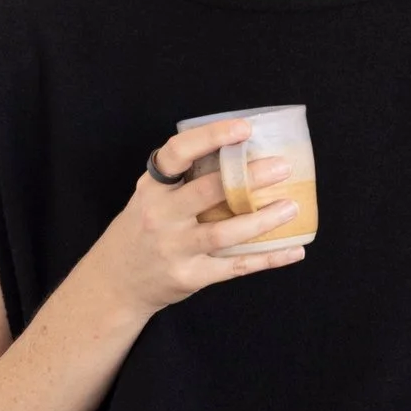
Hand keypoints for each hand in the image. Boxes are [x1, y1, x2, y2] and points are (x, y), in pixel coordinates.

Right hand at [97, 117, 308, 318]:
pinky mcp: (189, 276)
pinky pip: (234, 267)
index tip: (244, 128)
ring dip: (262, 220)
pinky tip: (294, 250)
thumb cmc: (142, 229)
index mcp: (152, 188)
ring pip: (224, 233)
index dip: (211, 136)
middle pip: (207, 191)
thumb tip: (240, 155)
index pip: (177, 153)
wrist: (116, 282)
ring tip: (291, 206)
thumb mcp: (149, 197)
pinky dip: (267, 259)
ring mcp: (174, 248)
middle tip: (282, 167)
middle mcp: (160, 216)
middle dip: (248, 178)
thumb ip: (182, 180)